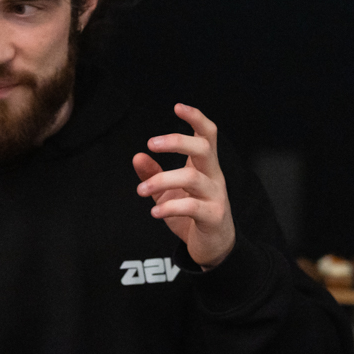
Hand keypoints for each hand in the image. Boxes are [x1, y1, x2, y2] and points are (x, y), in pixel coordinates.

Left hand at [133, 103, 235, 268]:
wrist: (213, 248)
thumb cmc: (192, 214)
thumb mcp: (169, 192)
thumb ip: (154, 174)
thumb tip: (137, 156)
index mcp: (205, 166)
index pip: (207, 134)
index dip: (195, 118)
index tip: (177, 106)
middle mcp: (214, 176)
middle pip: (203, 148)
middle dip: (177, 141)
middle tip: (150, 143)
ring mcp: (216, 196)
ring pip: (192, 178)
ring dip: (162, 180)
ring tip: (140, 190)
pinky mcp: (213, 217)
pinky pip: (192, 208)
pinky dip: (170, 208)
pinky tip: (154, 212)